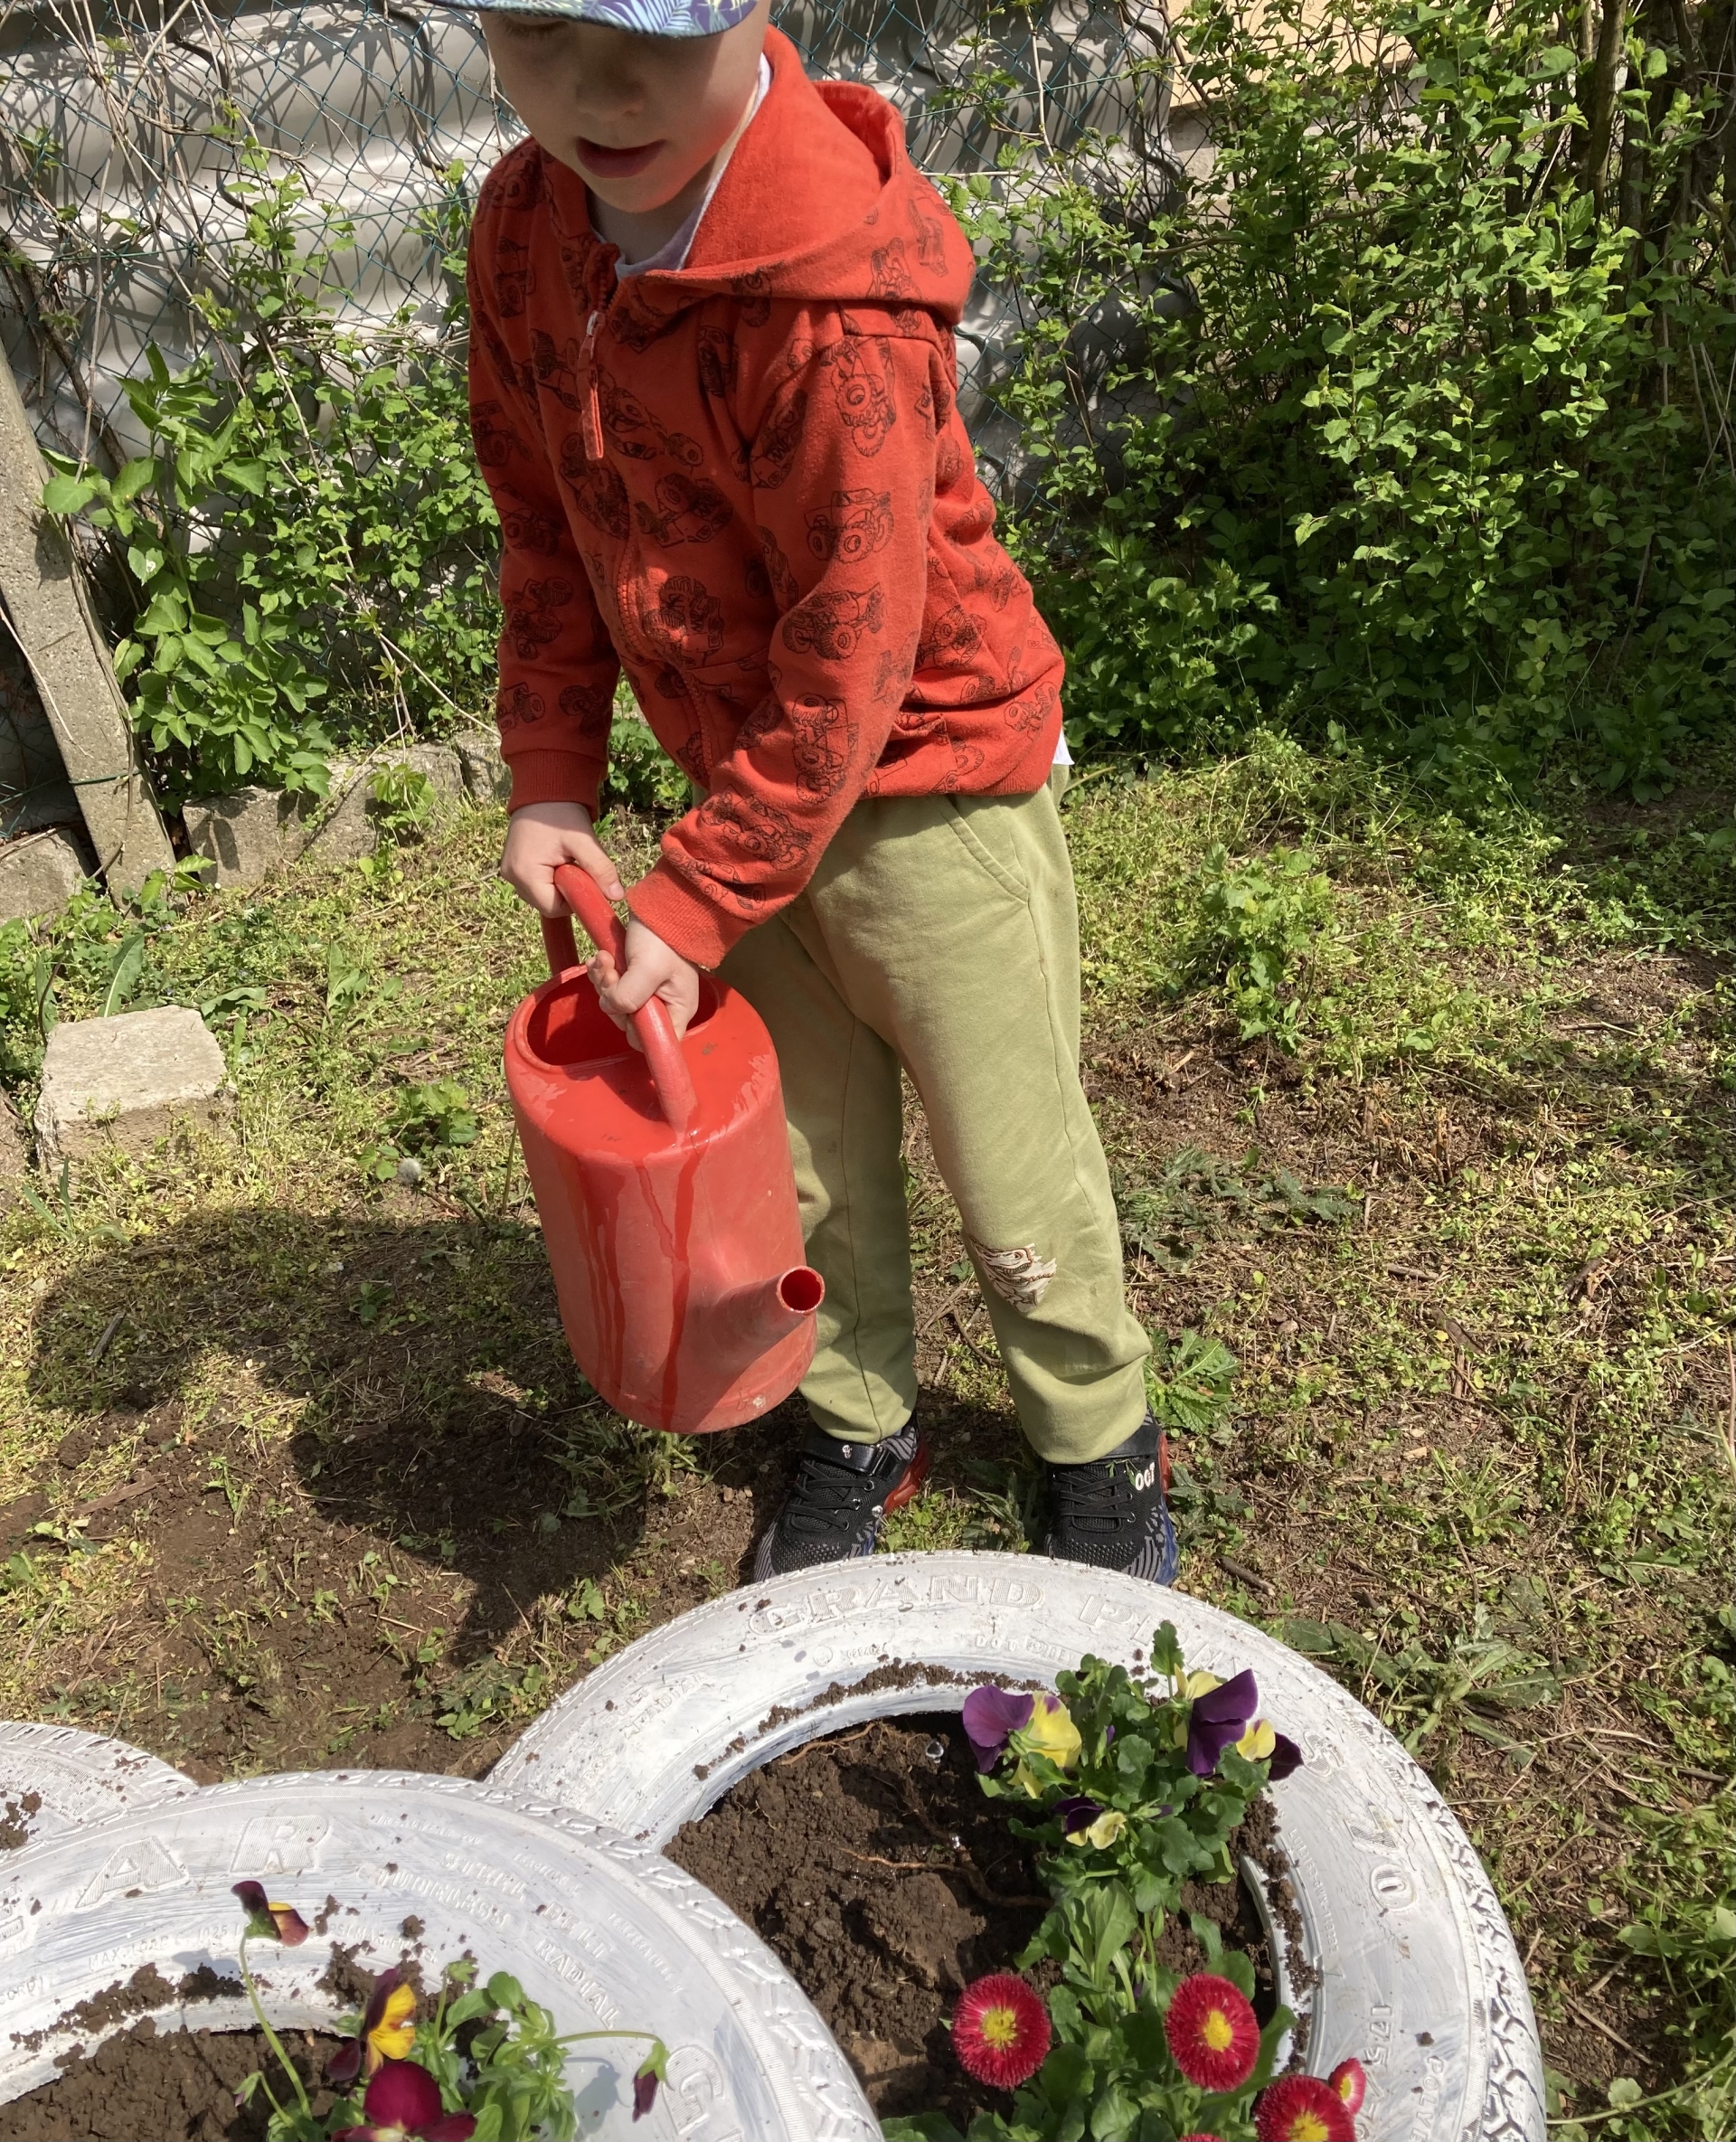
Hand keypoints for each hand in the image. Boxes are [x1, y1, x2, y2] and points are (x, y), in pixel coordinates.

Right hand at [499, 799, 621, 916]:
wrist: (543, 789)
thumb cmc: (562, 813)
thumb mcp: (584, 841)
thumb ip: (600, 869)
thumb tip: (617, 896)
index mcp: (525, 873)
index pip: (553, 908)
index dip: (573, 901)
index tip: (585, 881)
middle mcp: (511, 876)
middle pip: (545, 903)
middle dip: (566, 892)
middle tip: (576, 866)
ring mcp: (509, 871)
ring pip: (540, 894)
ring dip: (557, 884)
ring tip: (565, 859)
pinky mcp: (512, 866)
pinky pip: (534, 883)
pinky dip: (548, 877)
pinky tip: (556, 859)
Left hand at [589, 916, 701, 1044]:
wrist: (662, 905)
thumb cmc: (663, 939)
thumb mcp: (648, 969)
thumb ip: (629, 996)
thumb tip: (610, 1006)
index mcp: (677, 1010)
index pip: (655, 1042)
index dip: (634, 1030)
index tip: (623, 1007)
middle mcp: (663, 1006)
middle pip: (628, 1021)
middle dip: (613, 998)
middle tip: (609, 972)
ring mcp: (647, 992)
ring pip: (615, 1002)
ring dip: (604, 982)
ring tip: (603, 959)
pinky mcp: (632, 978)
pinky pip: (612, 986)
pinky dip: (603, 973)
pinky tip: (600, 957)